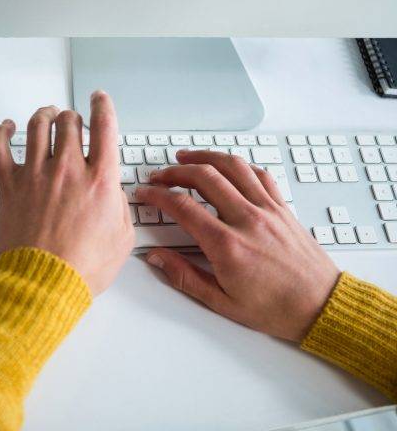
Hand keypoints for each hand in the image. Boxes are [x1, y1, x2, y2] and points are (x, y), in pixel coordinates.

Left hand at [0, 92, 134, 295]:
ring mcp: (35, 174)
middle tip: (72, 121)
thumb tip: (112, 191)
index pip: (104, 126)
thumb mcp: (122, 237)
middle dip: (73, 117)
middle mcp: (68, 169)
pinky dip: (1, 132)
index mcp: (100, 179)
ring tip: (46, 115)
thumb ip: (120, 206)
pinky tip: (6, 127)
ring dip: (44, 115)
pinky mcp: (9, 185)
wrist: (45, 283)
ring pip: (37, 126)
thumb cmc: (83, 267)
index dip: (103, 106)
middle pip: (69, 123)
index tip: (99, 99)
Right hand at [137, 150, 340, 341]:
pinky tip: (226, 166)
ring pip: (232, 167)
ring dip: (205, 157)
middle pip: (205, 177)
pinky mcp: (282, 208)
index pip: (183, 207)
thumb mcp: (221, 301)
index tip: (146, 193)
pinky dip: (238, 165)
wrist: (320, 306)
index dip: (158, 195)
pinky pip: (259, 174)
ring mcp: (268, 210)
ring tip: (186, 157)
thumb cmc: (275, 308)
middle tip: (160, 175)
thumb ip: (184, 276)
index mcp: (228, 245)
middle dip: (175, 171)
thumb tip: (157, 258)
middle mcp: (248, 220)